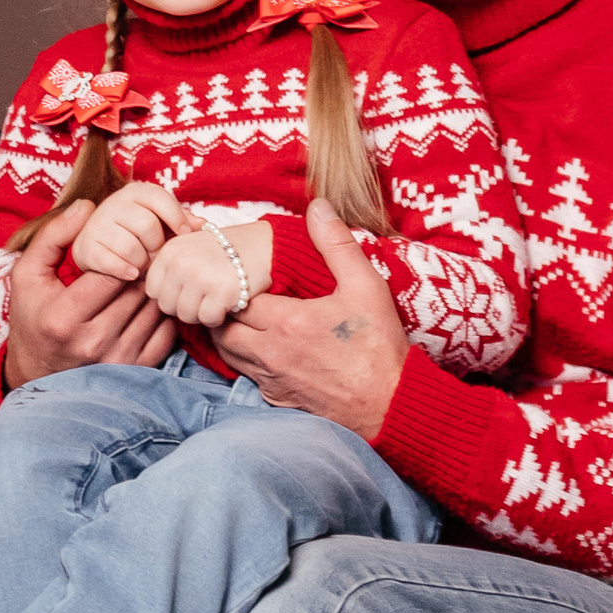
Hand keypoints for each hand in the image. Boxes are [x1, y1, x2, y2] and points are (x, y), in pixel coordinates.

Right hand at [2, 198, 181, 387]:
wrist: (37, 370)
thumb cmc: (32, 316)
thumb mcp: (28, 273)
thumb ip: (54, 236)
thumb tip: (87, 206)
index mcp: (64, 317)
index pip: (111, 274)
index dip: (122, 255)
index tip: (120, 252)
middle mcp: (92, 342)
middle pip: (136, 291)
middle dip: (142, 269)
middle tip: (142, 257)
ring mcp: (116, 360)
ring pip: (154, 310)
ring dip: (154, 289)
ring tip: (145, 278)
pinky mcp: (134, 370)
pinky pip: (166, 334)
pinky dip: (163, 314)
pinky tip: (149, 304)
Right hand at [70, 182, 189, 284]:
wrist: (98, 245)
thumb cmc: (138, 233)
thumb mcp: (160, 221)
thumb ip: (181, 220)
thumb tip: (202, 224)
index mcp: (135, 192)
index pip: (160, 198)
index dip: (176, 218)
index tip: (184, 235)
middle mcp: (114, 203)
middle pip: (148, 227)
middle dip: (157, 247)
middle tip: (157, 256)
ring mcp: (97, 224)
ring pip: (131, 248)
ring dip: (142, 263)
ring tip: (143, 265)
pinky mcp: (86, 246)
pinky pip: (112, 263)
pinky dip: (126, 271)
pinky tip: (131, 273)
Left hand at [144, 215, 276, 330]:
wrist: (263, 245)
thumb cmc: (224, 250)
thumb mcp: (190, 245)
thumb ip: (168, 264)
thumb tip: (148, 290)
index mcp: (170, 250)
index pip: (152, 290)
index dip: (170, 294)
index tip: (188, 289)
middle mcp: (181, 262)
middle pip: (167, 306)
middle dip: (185, 306)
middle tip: (205, 294)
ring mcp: (200, 276)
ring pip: (186, 316)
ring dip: (202, 312)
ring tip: (216, 296)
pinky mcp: (221, 291)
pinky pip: (208, 319)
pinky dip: (218, 316)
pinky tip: (227, 301)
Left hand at [214, 200, 409, 434]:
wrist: (391, 406)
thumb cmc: (380, 347)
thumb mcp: (367, 288)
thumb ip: (337, 245)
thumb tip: (318, 207)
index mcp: (287, 321)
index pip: (236, 295)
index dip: (234, 282)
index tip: (244, 272)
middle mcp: (270, 353)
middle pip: (221, 325)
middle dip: (223, 307)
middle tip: (233, 292)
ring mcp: (270, 379)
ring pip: (226, 352)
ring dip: (227, 332)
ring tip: (240, 315)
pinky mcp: (276, 399)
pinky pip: (243, 375)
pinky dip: (242, 359)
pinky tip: (258, 346)